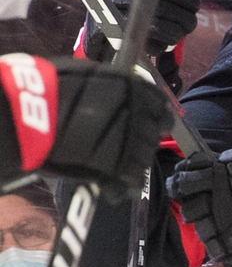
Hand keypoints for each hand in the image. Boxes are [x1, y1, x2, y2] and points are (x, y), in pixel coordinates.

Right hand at [47, 59, 173, 194]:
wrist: (35, 113)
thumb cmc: (57, 89)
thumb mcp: (93, 78)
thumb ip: (114, 91)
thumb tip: (121, 101)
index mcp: (137, 90)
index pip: (160, 106)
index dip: (155, 117)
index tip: (148, 123)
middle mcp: (142, 114)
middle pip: (153, 134)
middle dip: (141, 142)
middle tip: (122, 147)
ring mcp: (135, 140)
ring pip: (145, 156)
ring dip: (133, 163)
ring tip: (114, 168)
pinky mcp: (123, 165)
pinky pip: (134, 177)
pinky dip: (126, 184)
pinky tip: (115, 188)